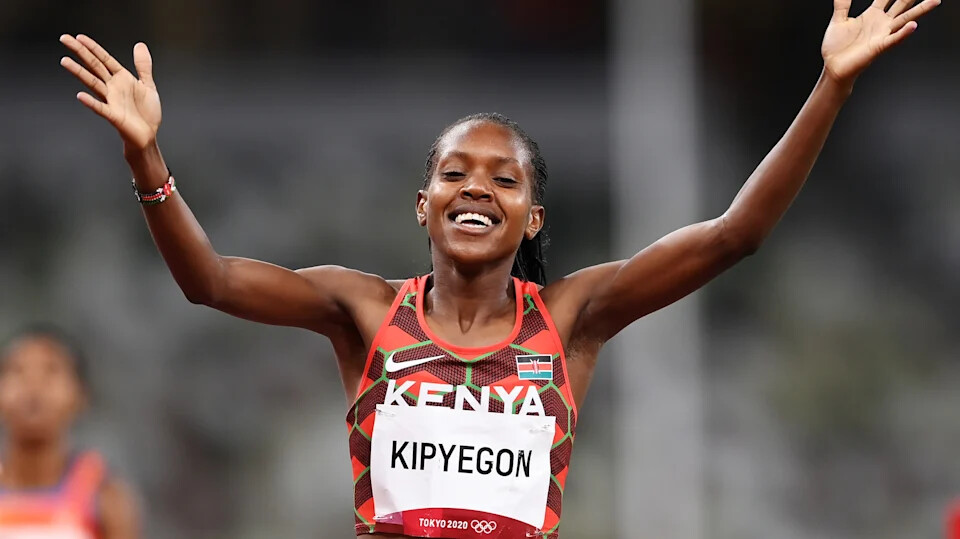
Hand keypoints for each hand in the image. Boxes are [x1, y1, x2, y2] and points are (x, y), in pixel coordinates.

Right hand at [60, 35, 160, 150]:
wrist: (148, 135)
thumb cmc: (146, 113)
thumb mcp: (148, 85)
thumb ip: (143, 66)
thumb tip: (139, 45)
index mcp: (121, 79)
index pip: (104, 59)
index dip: (93, 48)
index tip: (79, 37)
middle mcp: (113, 88)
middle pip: (94, 66)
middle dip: (81, 52)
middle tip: (64, 39)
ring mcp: (111, 101)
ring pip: (93, 83)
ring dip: (79, 72)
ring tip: (65, 61)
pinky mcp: (114, 116)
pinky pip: (100, 108)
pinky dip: (91, 102)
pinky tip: (80, 95)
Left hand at [822, 0, 940, 83]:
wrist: (833, 67)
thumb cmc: (836, 47)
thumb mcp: (838, 20)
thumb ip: (842, 5)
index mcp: (872, 14)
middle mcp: (881, 23)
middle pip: (901, 5)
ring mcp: (882, 34)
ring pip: (905, 19)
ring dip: (920, 10)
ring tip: (934, 1)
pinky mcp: (879, 47)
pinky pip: (894, 39)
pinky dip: (903, 33)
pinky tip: (913, 25)